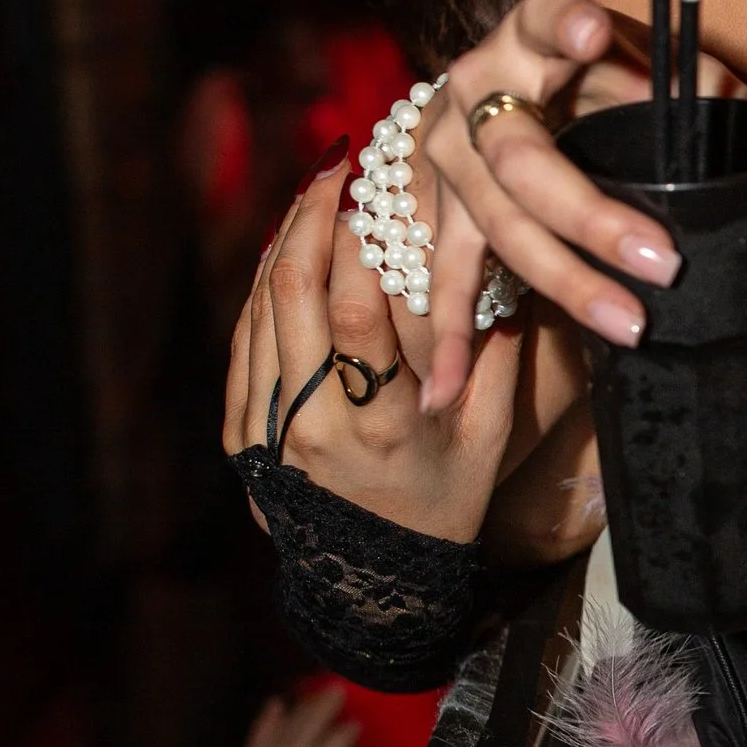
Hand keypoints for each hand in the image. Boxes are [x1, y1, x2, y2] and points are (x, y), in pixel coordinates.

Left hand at [225, 152, 521, 533]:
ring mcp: (266, 430)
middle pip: (293, 296)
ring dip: (285, 241)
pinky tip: (289, 246)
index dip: (360, 244)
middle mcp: (311, 426)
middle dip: (314, 218)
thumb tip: (504, 269)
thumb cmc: (446, 500)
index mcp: (377, 426)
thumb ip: (497, 356)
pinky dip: (264, 285)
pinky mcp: (242, 433)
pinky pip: (246, 340)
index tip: (379, 191)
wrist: (374, 580)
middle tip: (338, 165)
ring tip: (316, 189)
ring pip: (260, 309)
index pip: (355, 314)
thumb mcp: (489, 437)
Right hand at [411, 0, 746, 414]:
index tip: (595, 34)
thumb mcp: (651, 70)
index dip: (565, 25)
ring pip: (500, 225)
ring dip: (564, 282)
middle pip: (526, 157)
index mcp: (534, 33)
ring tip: (626, 326)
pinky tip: (447, 390)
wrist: (489, 93)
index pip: (544, 13)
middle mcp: (479, 89)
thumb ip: (736, 114)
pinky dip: (450, 337)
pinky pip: (447, 278)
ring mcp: (450, 155)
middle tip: (663, 260)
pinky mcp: (441, 208)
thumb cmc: (592, 75)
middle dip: (592, 215)